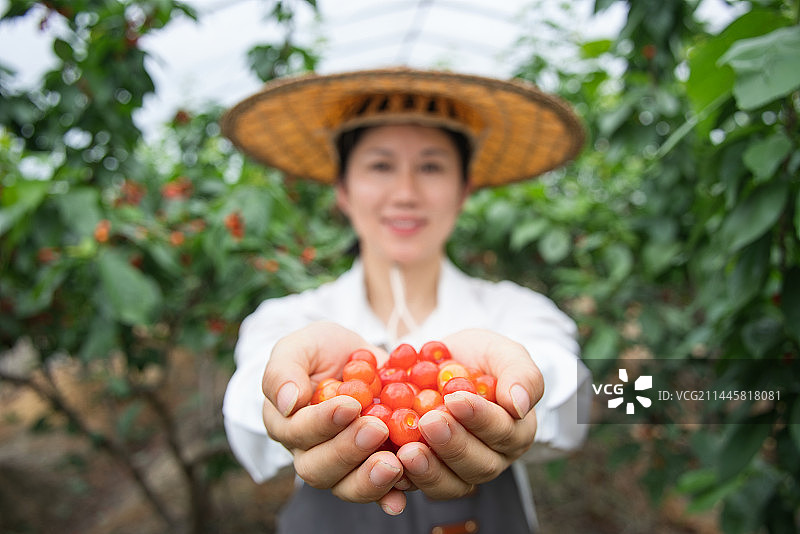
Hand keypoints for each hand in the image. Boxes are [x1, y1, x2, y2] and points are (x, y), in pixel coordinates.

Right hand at [261, 321, 407, 514]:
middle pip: (319, 468)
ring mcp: (340, 465)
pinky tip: (402, 495)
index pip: (298, 431)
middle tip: (377, 429)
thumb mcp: (299, 347)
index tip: (351, 405)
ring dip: (368, 480)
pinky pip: (376, 491)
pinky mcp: (369, 468)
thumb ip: (284, 371)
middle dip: (348, 451)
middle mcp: (309, 451)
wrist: (355, 358)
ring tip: (394, 465)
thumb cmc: (320, 350)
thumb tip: (288, 403)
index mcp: (285, 423)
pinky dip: (389, 496)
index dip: (324, 422)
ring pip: (345, 486)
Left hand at [396, 329, 542, 498]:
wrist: (440, 363)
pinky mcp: (429, 474)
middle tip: (428, 422)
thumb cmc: (479, 356)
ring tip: (407, 451)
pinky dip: (406, 478)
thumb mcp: (502, 352)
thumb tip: (519, 405)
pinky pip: (420, 485)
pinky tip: (390, 462)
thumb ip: (520, 374)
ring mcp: (459, 471)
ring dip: (430, 470)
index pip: (503, 431)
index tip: (456, 399)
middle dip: (453, 444)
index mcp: (515, 431)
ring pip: (451, 484)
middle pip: (478, 464)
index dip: (480, 418)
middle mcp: (491, 457)